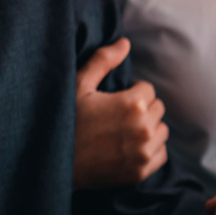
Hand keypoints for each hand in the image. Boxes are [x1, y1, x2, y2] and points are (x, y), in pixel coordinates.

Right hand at [74, 38, 168, 188]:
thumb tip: (125, 43)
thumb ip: (103, 61)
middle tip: (119, 114)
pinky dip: (151, 150)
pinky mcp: (141, 171)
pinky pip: (162, 154)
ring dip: (150, 128)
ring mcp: (144, 152)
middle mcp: (144, 128)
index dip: (132, 91)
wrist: (52, 162)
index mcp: (133, 104)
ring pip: (162, 131)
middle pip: (157, 108)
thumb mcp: (79, 85)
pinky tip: (132, 147)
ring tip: (126, 130)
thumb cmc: (66, 119)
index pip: (148, 89)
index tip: (116, 99)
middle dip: (143, 108)